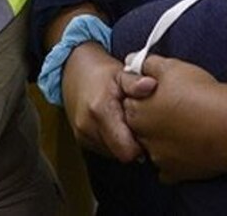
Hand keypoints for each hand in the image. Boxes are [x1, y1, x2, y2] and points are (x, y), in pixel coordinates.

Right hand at [61, 43, 143, 161]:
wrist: (75, 71)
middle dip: (134, 144)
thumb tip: (151, 85)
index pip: (127, 150)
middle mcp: (88, 127)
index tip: (147, 128)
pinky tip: (117, 125)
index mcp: (100, 111)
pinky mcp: (81, 139)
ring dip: (123, 143)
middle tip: (139, 125)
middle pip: (121, 154)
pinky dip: (113, 141)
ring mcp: (82, 134)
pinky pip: (104, 149)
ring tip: (127, 122)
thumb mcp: (121, 74)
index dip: (141, 143)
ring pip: (113, 154)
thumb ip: (135, 82)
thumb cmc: (102, 74)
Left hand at [122, 54, 220, 181]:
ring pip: (153, 148)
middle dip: (151, 118)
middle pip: (139, 126)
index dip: (143, 95)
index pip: (129, 102)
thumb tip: (131, 60)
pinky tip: (188, 147)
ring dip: (162, 139)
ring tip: (185, 126)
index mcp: (137, 110)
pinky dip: (175, 159)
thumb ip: (147, 63)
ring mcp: (158, 157)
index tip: (159, 92)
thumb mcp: (171, 67)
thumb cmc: (199, 93)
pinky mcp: (175, 172)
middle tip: (173, 108)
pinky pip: (169, 168)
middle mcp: (143, 136)